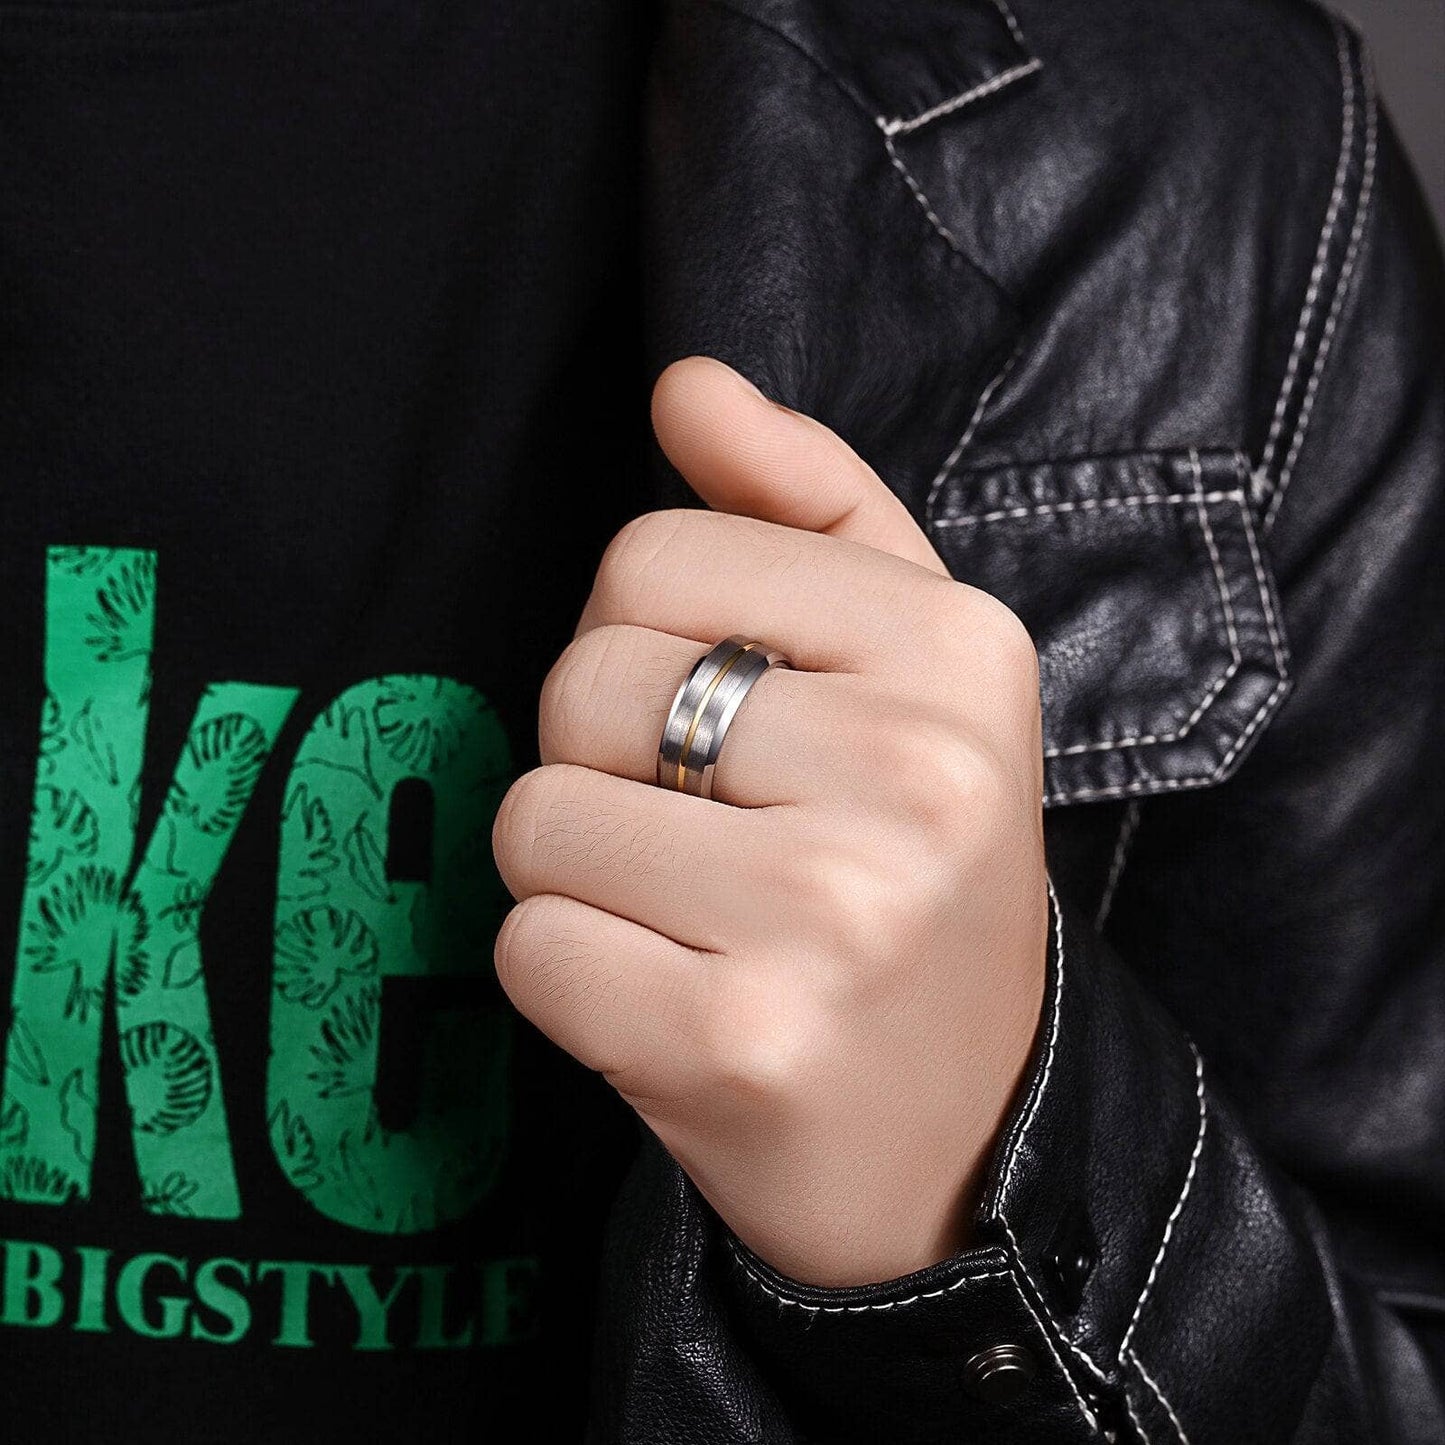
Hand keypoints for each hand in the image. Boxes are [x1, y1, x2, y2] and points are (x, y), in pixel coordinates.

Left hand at [492, 357, 1047, 1287]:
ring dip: (581, 874)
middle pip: (580, 681)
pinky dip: (569, 975)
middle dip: (603, 761)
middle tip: (707, 837)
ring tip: (697, 922)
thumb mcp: (911, 667)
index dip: (644, 644)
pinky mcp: (741, 1044)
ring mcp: (834, 917)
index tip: (722, 721)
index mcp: (956, 651)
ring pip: (536, 818)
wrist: (963, 1127)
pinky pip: (529, 948)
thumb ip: (805, 501)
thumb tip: (684, 381)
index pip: (646, 559)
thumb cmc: (914, 871)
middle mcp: (916, 774)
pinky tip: (674, 1002)